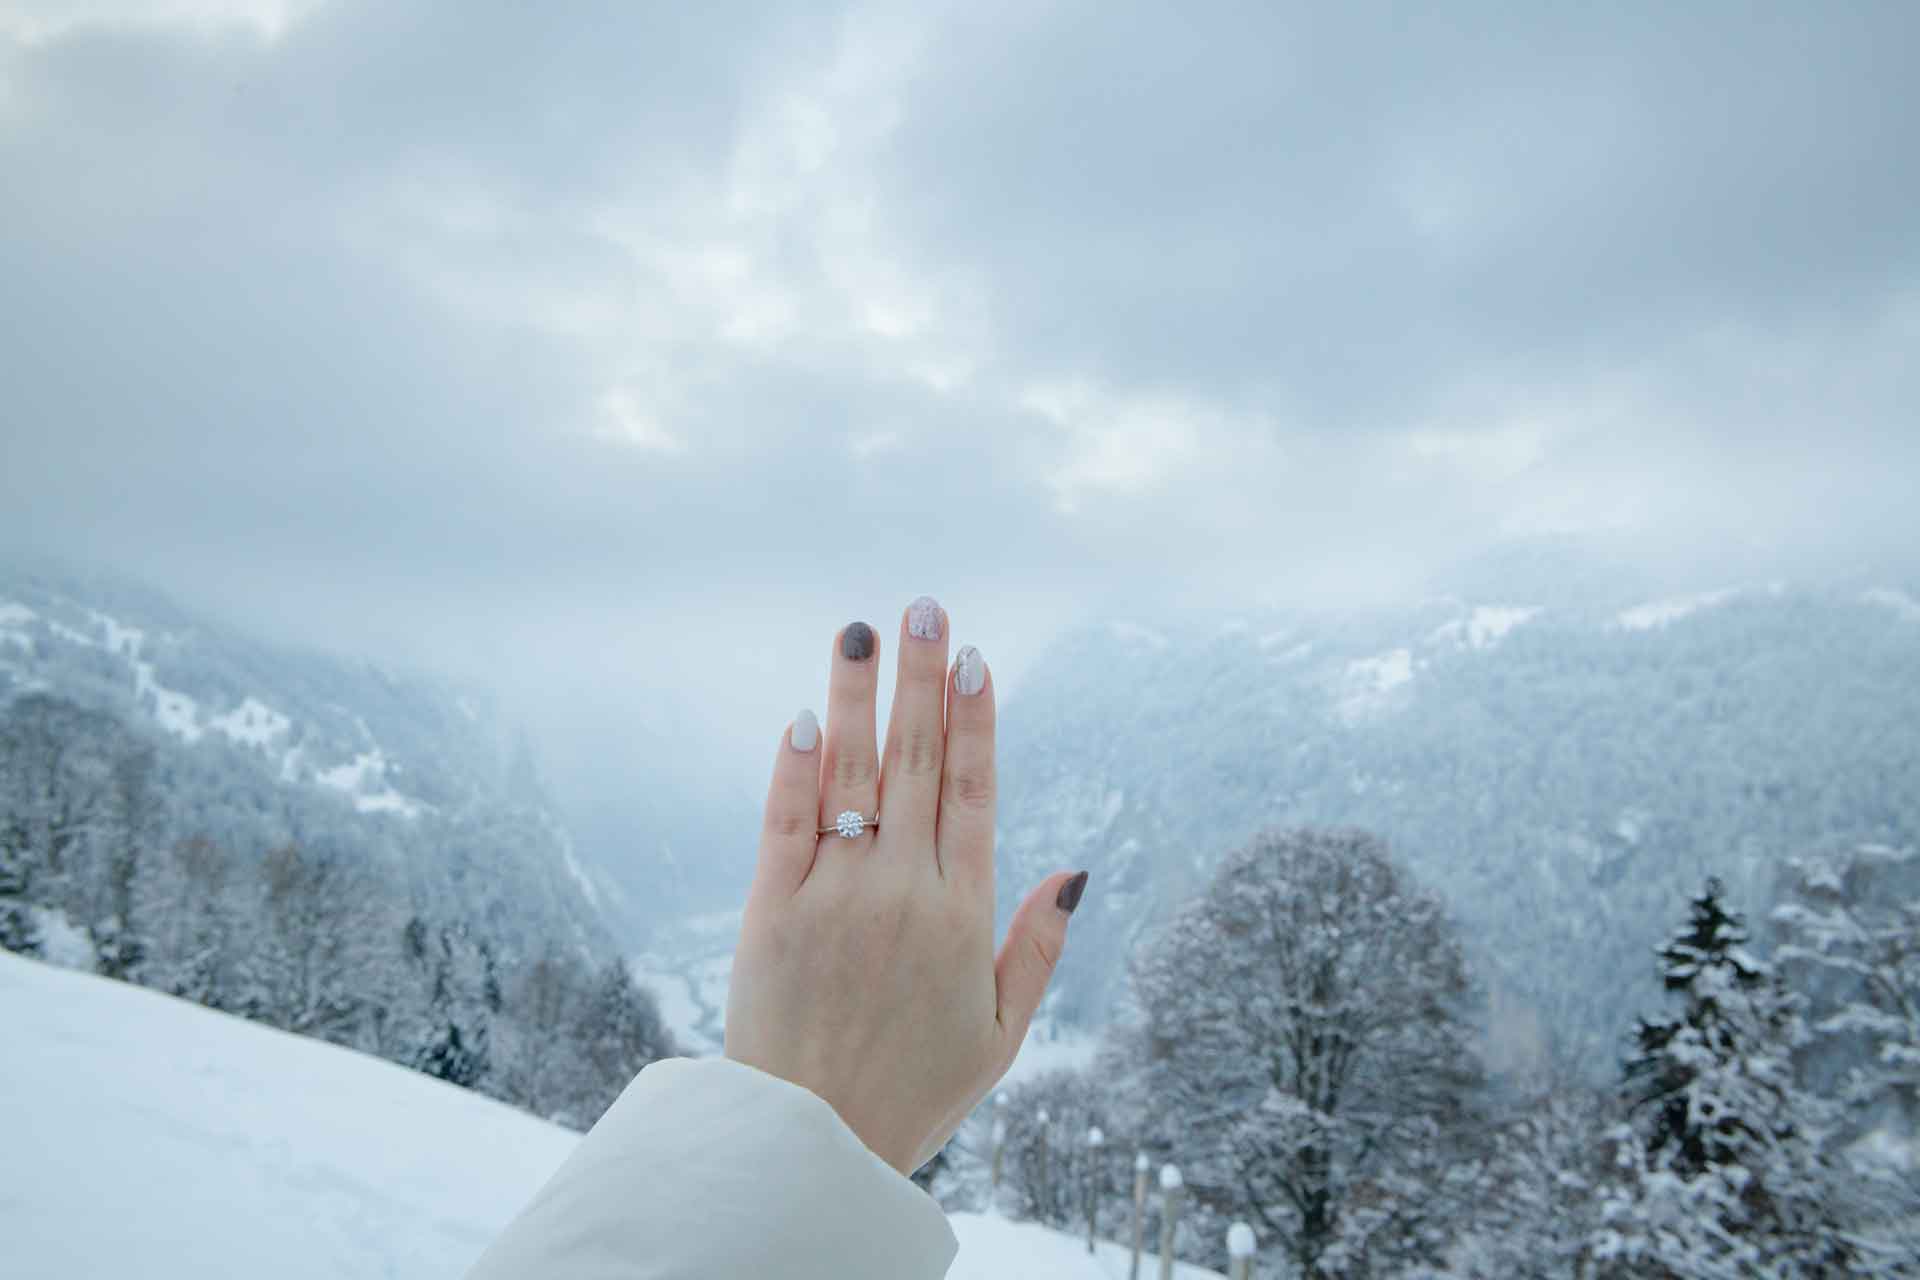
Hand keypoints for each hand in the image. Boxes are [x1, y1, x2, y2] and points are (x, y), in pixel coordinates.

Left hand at [723, 598, 1087, 1173]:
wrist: (808, 1147)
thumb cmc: (912, 1092)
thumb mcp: (999, 1034)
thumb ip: (1037, 948)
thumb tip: (1075, 871)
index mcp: (962, 916)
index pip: (973, 793)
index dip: (974, 721)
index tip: (975, 658)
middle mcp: (900, 892)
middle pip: (914, 763)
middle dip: (922, 679)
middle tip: (925, 605)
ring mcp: (832, 896)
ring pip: (849, 774)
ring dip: (856, 697)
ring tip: (863, 630)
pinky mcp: (770, 911)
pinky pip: (784, 823)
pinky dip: (794, 767)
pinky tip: (806, 714)